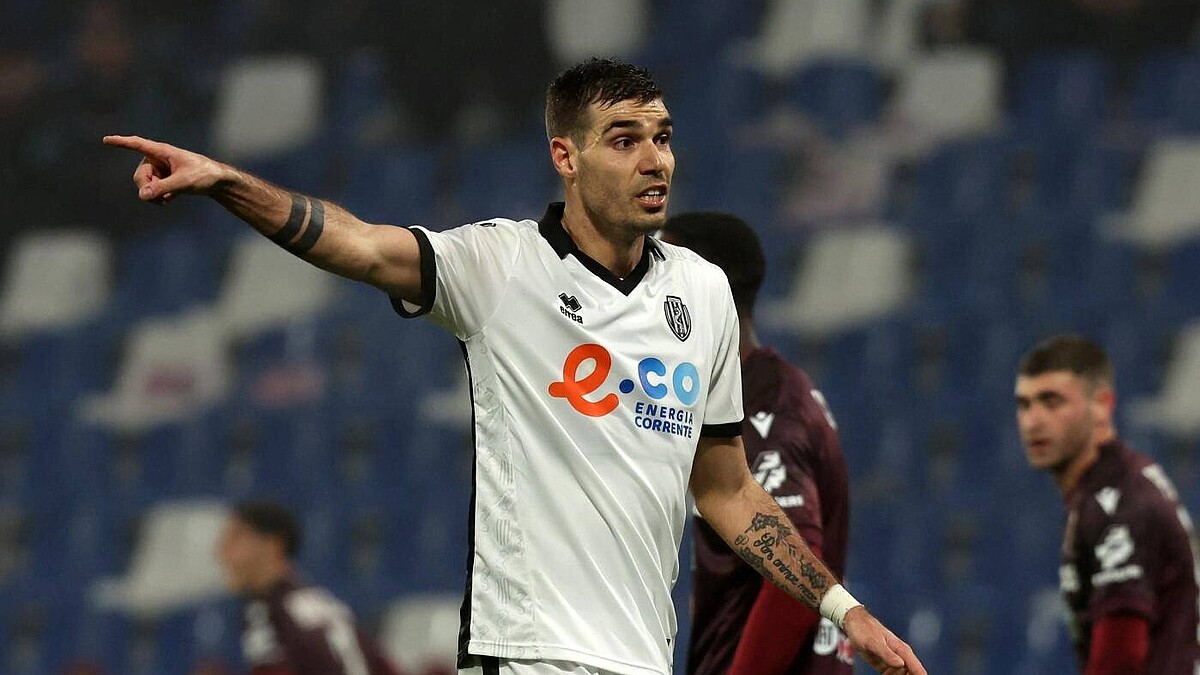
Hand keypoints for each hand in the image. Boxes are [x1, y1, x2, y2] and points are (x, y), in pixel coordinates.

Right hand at [102, 135, 230, 204]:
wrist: (218, 182)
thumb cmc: (204, 175)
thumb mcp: (184, 182)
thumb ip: (162, 188)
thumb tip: (142, 195)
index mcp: (162, 152)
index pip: (138, 145)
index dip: (121, 142)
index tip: (106, 139)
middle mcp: (158, 159)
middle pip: (139, 175)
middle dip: (147, 188)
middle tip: (160, 197)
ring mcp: (161, 170)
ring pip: (145, 185)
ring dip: (153, 195)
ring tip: (167, 200)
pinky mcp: (165, 180)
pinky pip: (152, 191)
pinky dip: (159, 197)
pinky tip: (171, 200)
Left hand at [843, 606, 925, 673]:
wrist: (854, 623)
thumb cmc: (865, 629)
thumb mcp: (874, 642)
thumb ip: (887, 654)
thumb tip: (901, 664)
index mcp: (902, 650)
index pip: (917, 669)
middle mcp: (901, 656)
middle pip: (911, 674)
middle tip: (890, 673)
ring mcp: (893, 661)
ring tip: (884, 670)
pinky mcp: (884, 665)